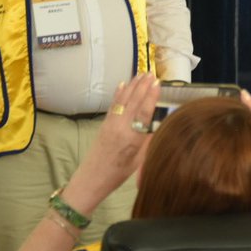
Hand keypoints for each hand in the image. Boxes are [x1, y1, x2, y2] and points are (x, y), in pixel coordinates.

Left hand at [15, 74, 159, 250]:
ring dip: (132, 85)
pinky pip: (114, 104)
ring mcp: (111, 123)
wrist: (92, 178)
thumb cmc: (118, 173)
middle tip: (151, 73)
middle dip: (143, 86)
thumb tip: (157, 124)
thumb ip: (147, 141)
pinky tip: (124, 84)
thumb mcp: (139, 161)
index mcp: (132, 139)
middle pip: (133, 102)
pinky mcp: (104, 123)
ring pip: (123, 100)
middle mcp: (120, 127)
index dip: (151, 96)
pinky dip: (120, 93)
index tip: (157, 83)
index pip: (143, 112)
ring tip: (141, 74)